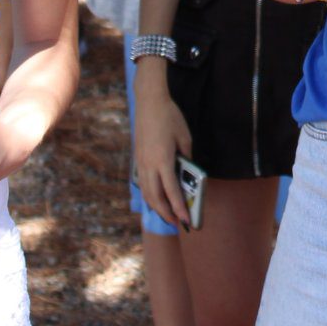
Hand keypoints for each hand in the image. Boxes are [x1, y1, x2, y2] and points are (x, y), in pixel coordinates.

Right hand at [133, 81, 194, 226]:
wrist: (149, 102)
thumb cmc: (170, 117)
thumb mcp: (185, 137)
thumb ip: (187, 158)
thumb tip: (188, 173)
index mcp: (163, 160)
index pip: (171, 191)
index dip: (179, 208)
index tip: (186, 220)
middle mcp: (149, 165)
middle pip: (156, 197)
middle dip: (166, 213)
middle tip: (177, 223)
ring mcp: (141, 162)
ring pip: (147, 192)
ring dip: (156, 206)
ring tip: (167, 214)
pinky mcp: (138, 159)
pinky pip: (143, 183)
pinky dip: (149, 195)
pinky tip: (156, 197)